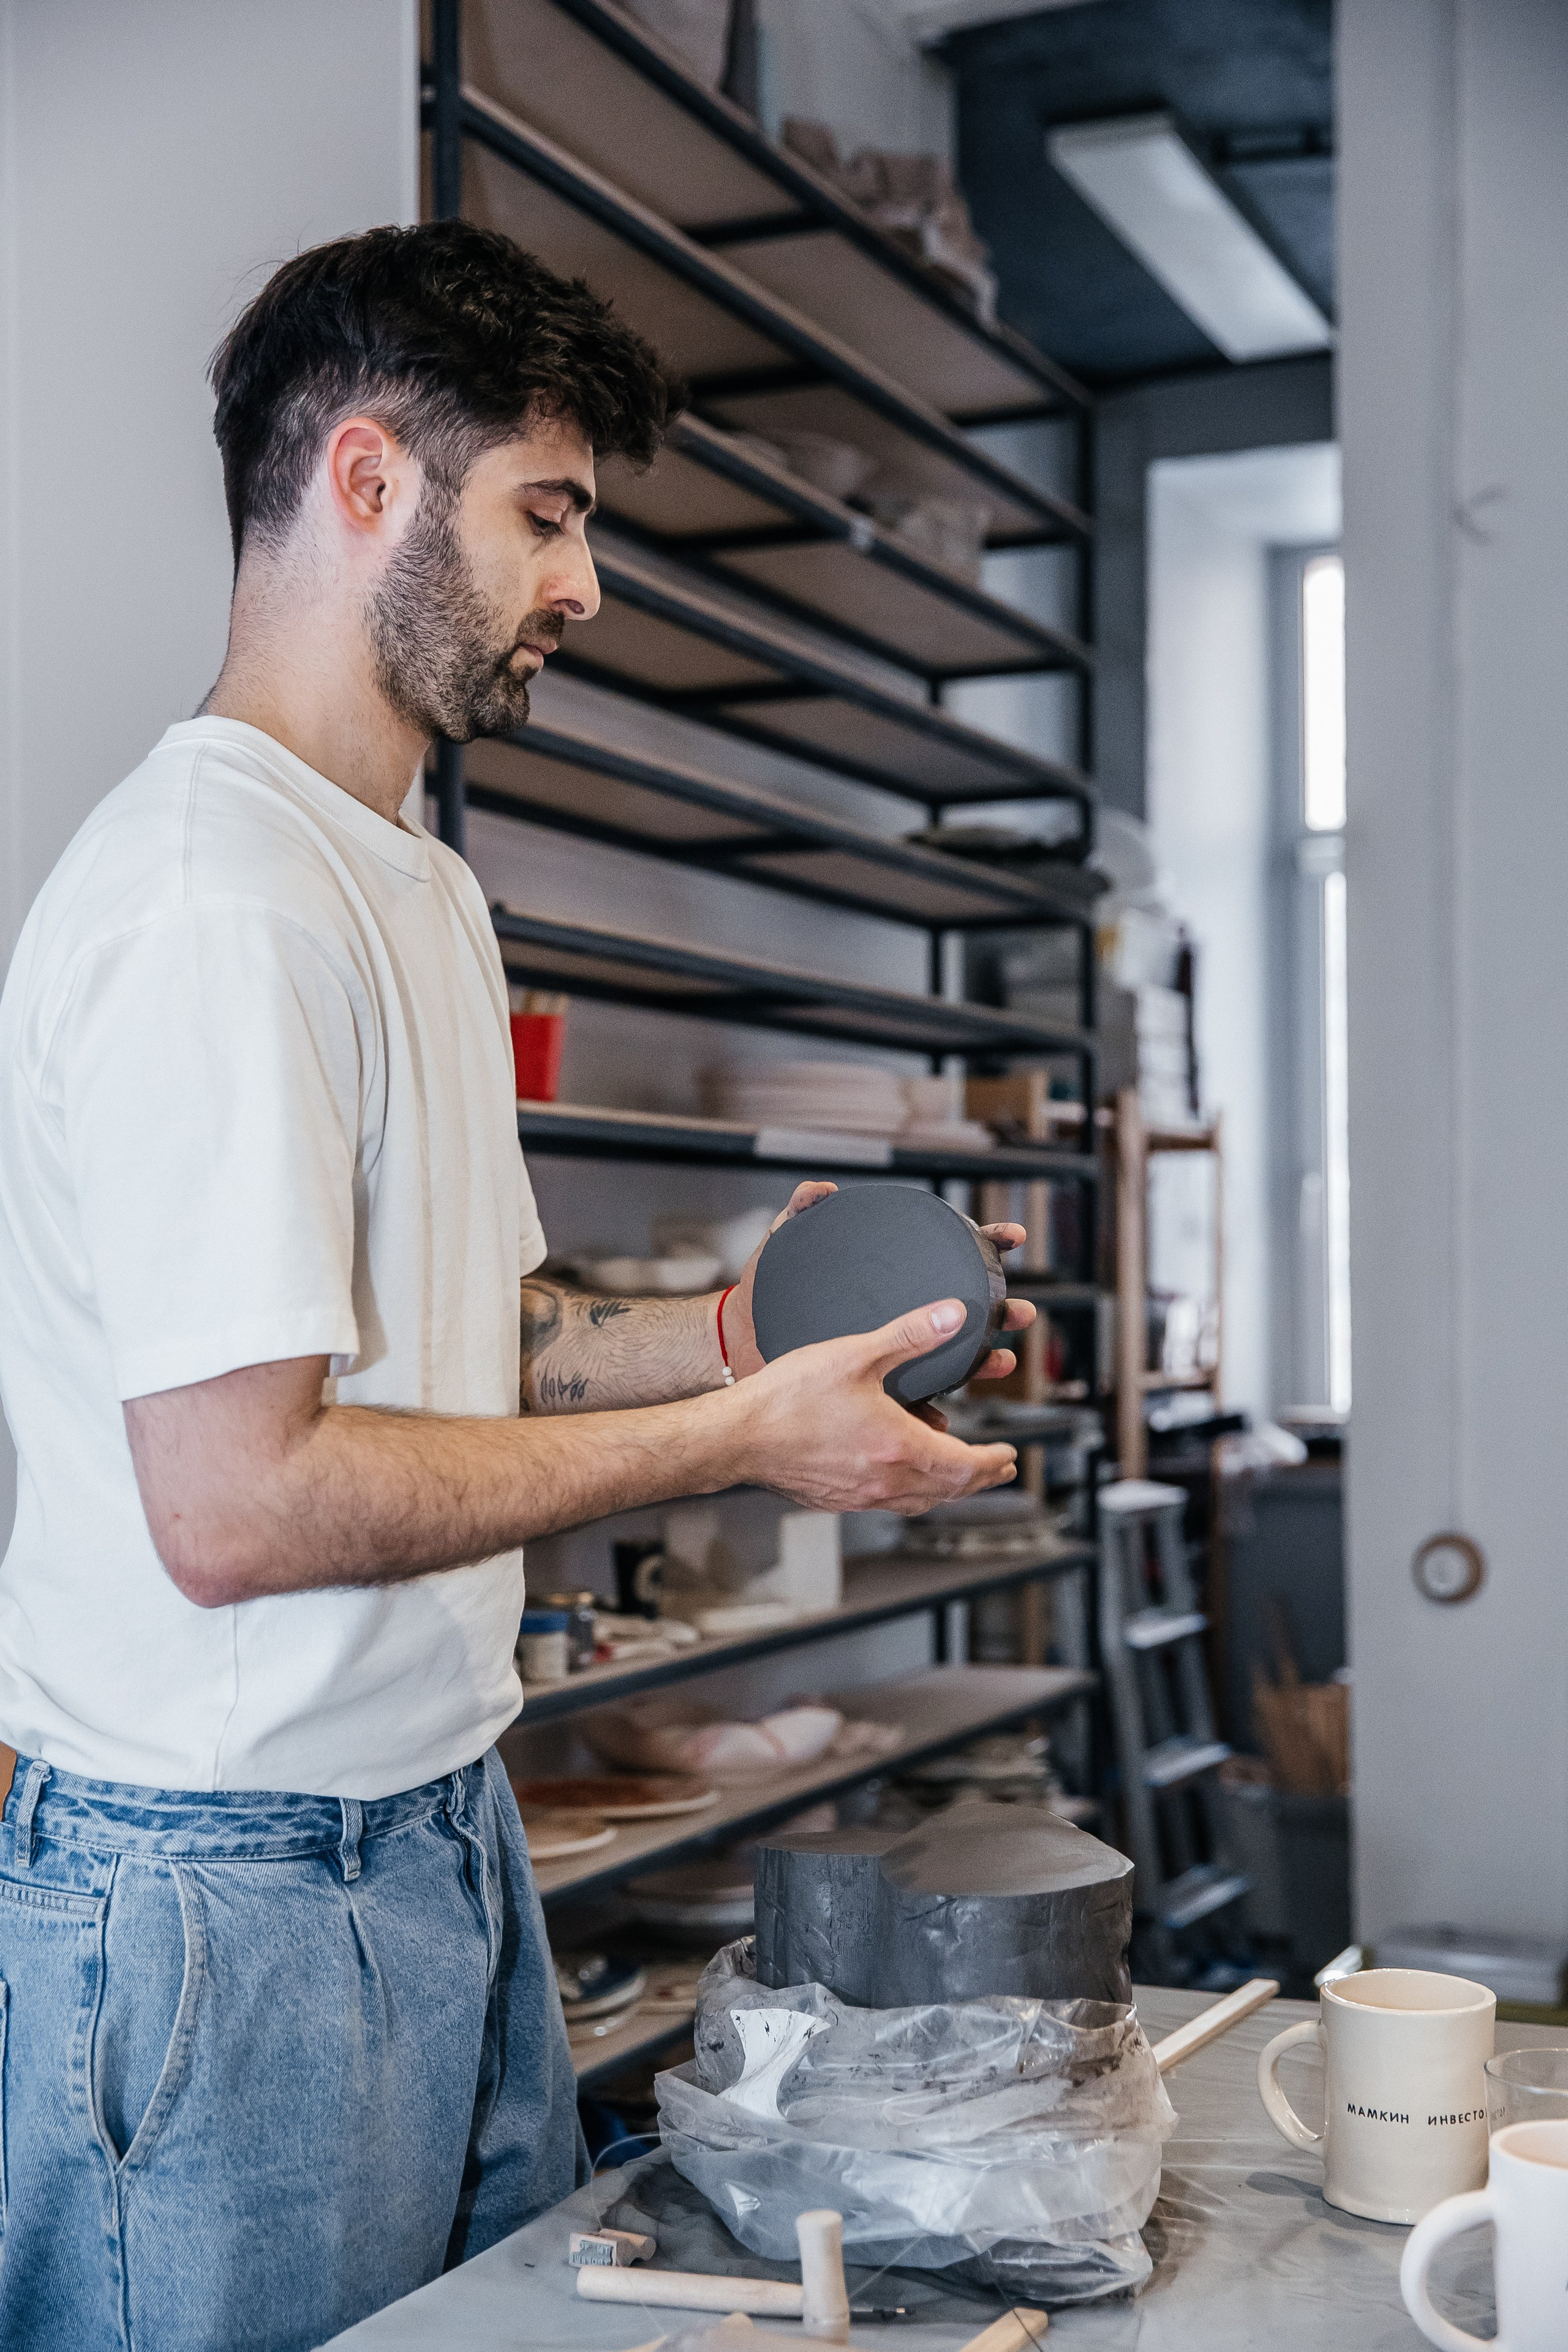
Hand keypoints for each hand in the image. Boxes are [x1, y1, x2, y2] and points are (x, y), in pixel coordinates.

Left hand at [722, 1193, 1035, 1383]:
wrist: (736, 1343)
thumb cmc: (761, 1292)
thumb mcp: (782, 1248)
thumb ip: (801, 1212)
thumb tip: (820, 1188)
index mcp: (888, 1277)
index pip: (947, 1254)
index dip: (985, 1244)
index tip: (1011, 1239)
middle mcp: (895, 1316)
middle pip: (962, 1311)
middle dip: (1000, 1310)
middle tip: (1019, 1311)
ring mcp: (889, 1354)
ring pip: (948, 1360)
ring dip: (980, 1361)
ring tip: (1000, 1361)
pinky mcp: (874, 1390)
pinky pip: (910, 1403)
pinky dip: (927, 1411)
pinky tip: (942, 1418)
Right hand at [727, 1298, 1017, 1514]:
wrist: (736, 1436)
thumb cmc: (788, 1397)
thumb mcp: (855, 1354)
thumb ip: (910, 1334)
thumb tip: (956, 1316)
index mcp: (899, 1447)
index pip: (966, 1466)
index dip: (994, 1461)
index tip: (1011, 1455)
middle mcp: (885, 1481)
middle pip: (949, 1490)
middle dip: (980, 1478)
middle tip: (998, 1468)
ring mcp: (859, 1495)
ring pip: (920, 1501)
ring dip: (947, 1488)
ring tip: (958, 1474)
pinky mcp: (835, 1499)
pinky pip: (888, 1503)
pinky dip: (911, 1492)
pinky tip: (901, 1474)